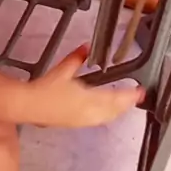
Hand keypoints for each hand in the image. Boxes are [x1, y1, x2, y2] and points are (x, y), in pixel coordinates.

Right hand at [25, 46, 143, 128]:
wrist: (29, 106)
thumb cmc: (46, 89)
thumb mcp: (63, 70)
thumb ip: (76, 58)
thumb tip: (86, 47)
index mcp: (89, 100)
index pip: (116, 98)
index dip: (130, 95)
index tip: (141, 91)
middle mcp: (90, 113)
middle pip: (114, 111)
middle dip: (126, 104)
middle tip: (136, 97)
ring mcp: (83, 121)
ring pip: (107, 118)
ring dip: (118, 111)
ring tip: (124, 104)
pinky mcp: (76, 124)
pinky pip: (98, 121)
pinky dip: (107, 115)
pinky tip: (105, 112)